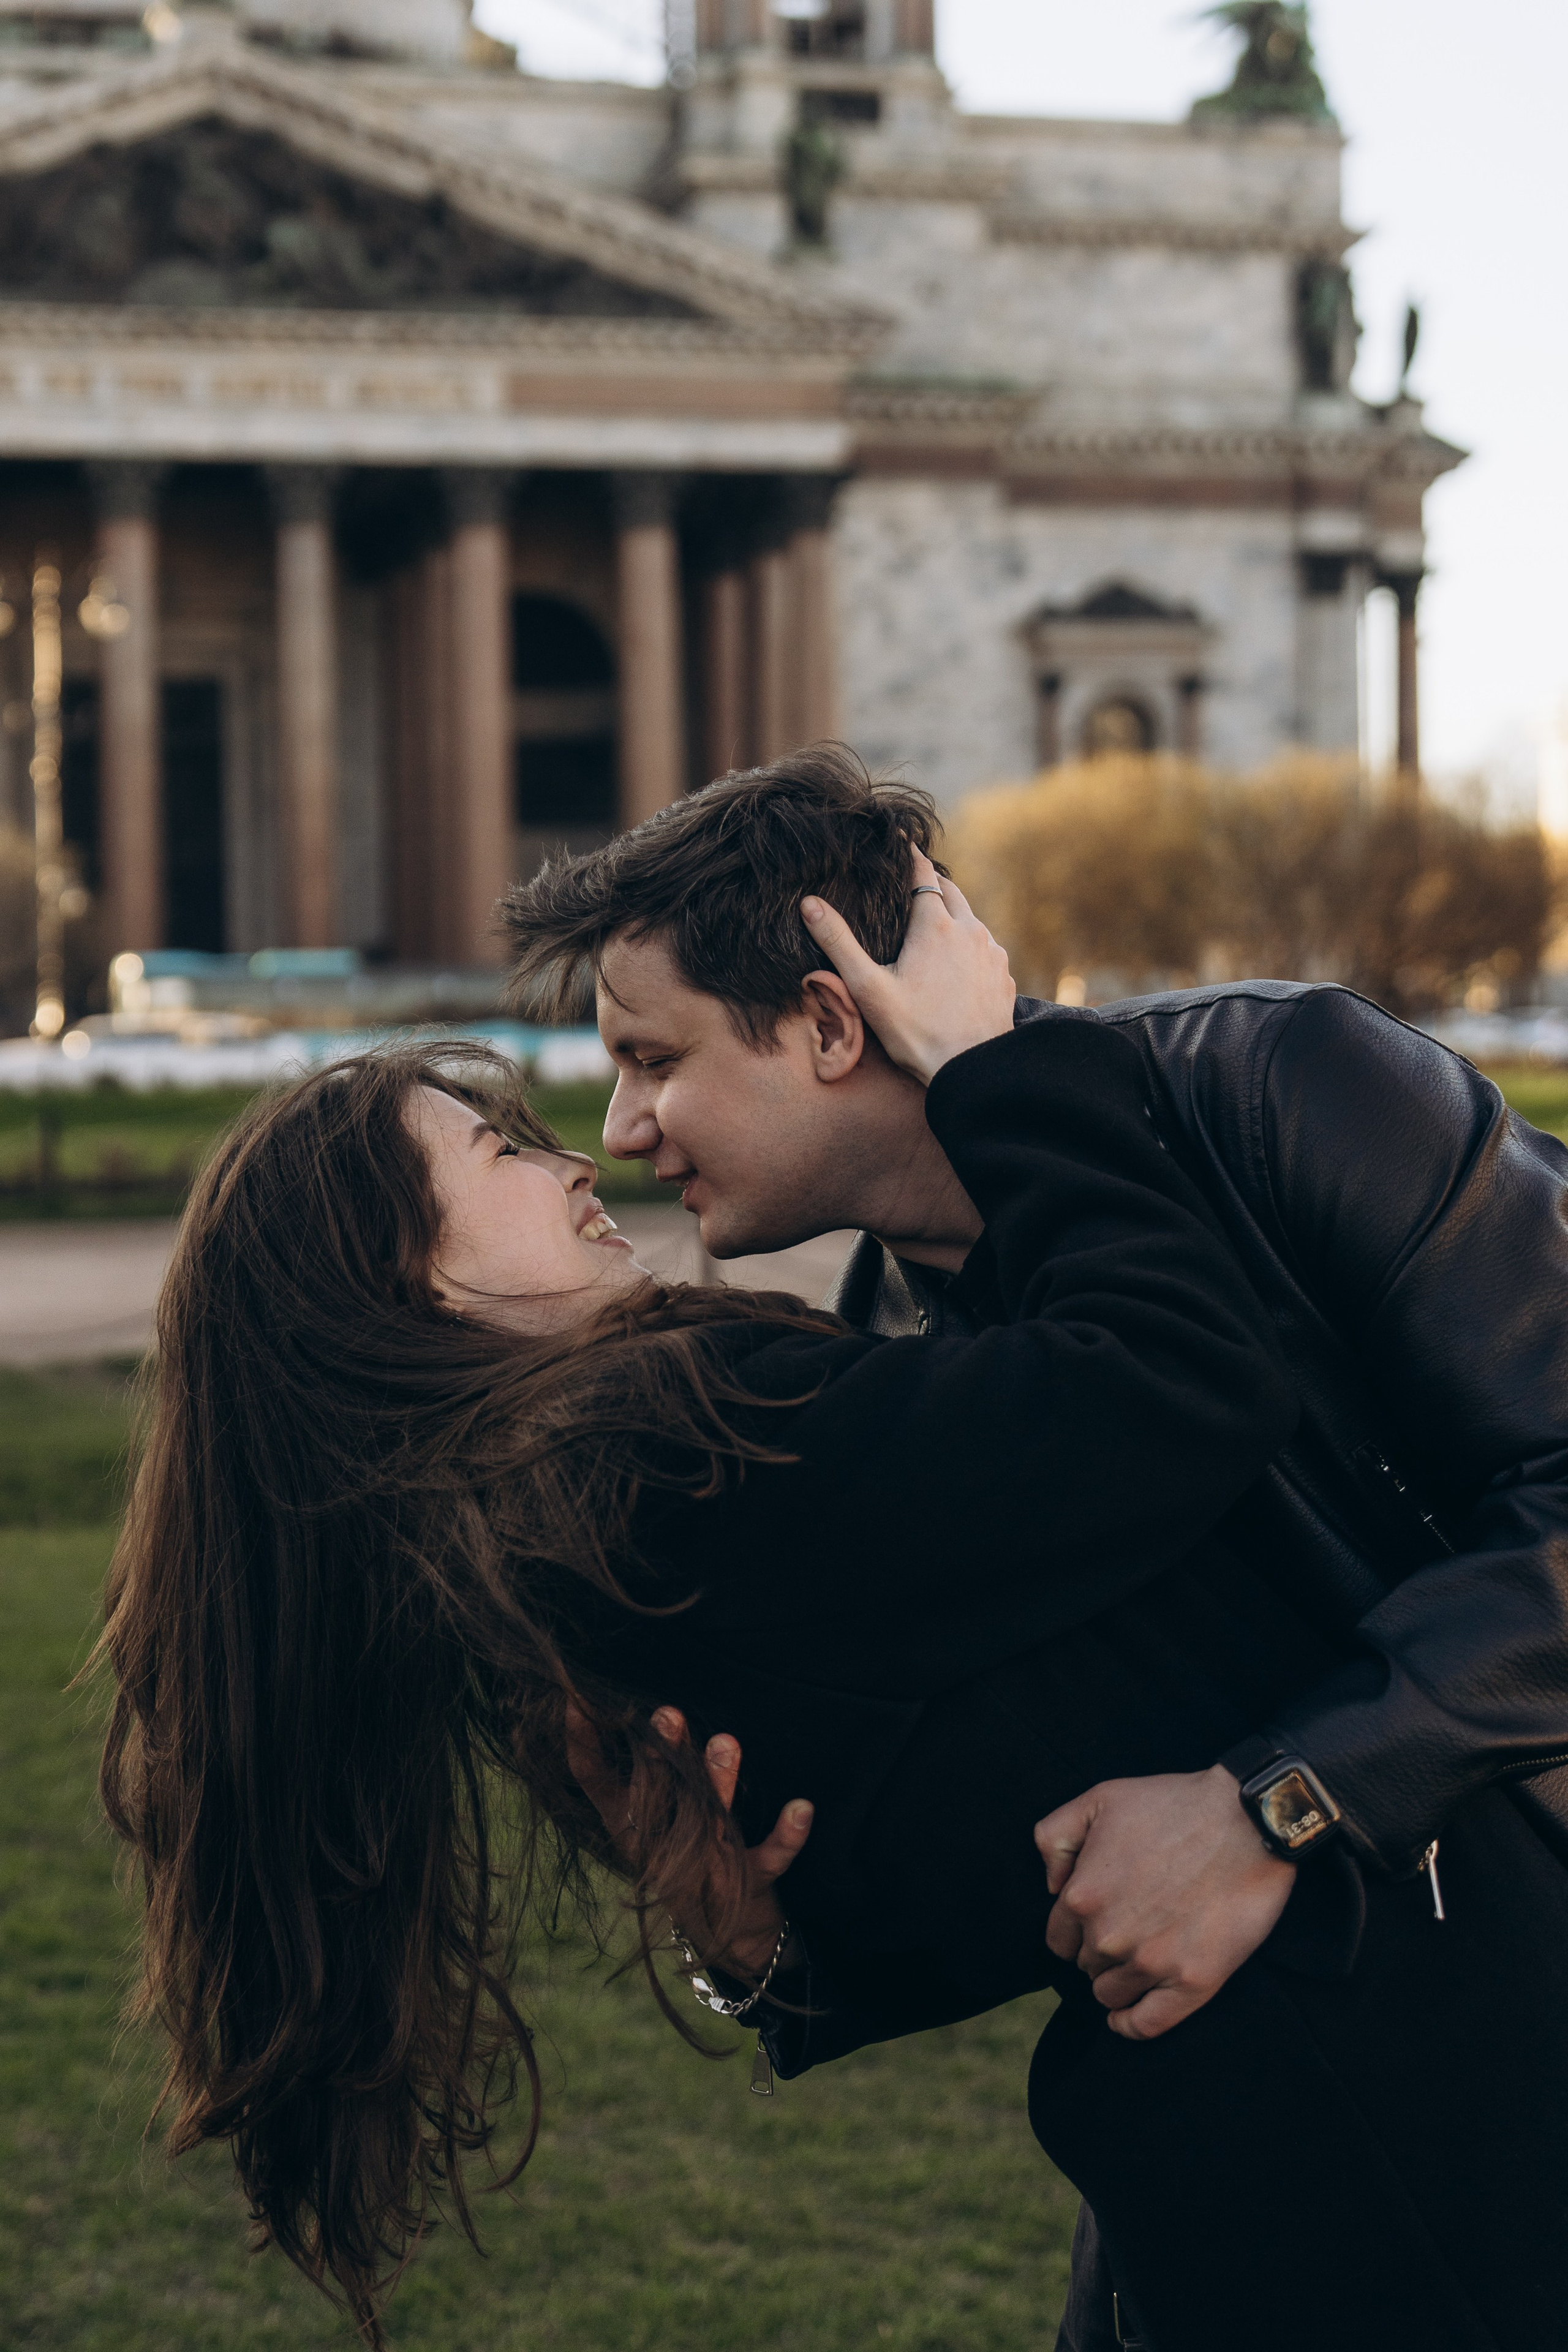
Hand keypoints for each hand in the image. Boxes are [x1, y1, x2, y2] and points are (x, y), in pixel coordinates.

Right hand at [565, 1702, 811, 1976]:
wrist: (726, 1934)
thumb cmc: (681, 1855)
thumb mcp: (643, 1818)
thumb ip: (637, 1767)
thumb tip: (621, 1702)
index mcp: (629, 1827)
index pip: (595, 1782)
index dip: (582, 1743)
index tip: (577, 1700)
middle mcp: (659, 1847)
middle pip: (655, 1797)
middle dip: (662, 1756)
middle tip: (668, 1714)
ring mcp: (706, 1867)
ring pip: (708, 1822)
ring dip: (719, 1783)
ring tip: (727, 1742)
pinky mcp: (749, 1882)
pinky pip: (770, 1858)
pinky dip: (788, 1837)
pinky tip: (802, 1808)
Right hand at [800, 844, 1015, 1086]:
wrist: (970, 1070)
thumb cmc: (915, 1032)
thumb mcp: (868, 987)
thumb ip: (838, 943)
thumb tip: (810, 903)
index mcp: (934, 926)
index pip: (923, 873)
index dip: (910, 856)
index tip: (901, 842)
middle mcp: (970, 930)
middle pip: (951, 890)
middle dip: (932, 882)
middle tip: (913, 879)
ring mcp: (992, 953)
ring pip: (971, 919)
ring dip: (952, 914)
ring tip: (932, 922)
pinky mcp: (1003, 976)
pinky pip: (986, 948)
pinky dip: (970, 944)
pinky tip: (957, 962)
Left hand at [1035, 1765, 1294, 2041]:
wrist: (1246, 1819)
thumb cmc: (1174, 1805)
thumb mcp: (1098, 1798)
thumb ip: (1055, 1838)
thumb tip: (1052, 1885)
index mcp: (1082, 1896)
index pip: (1059, 1938)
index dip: (1076, 1930)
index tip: (1098, 1920)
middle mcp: (1109, 1936)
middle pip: (1087, 1965)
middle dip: (1100, 1950)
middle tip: (1131, 1927)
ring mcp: (1151, 1963)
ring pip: (1110, 1995)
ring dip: (1118, 1982)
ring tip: (1139, 1959)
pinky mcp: (1192, 1982)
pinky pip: (1146, 2025)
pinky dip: (1130, 2025)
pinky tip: (1126, 2017)